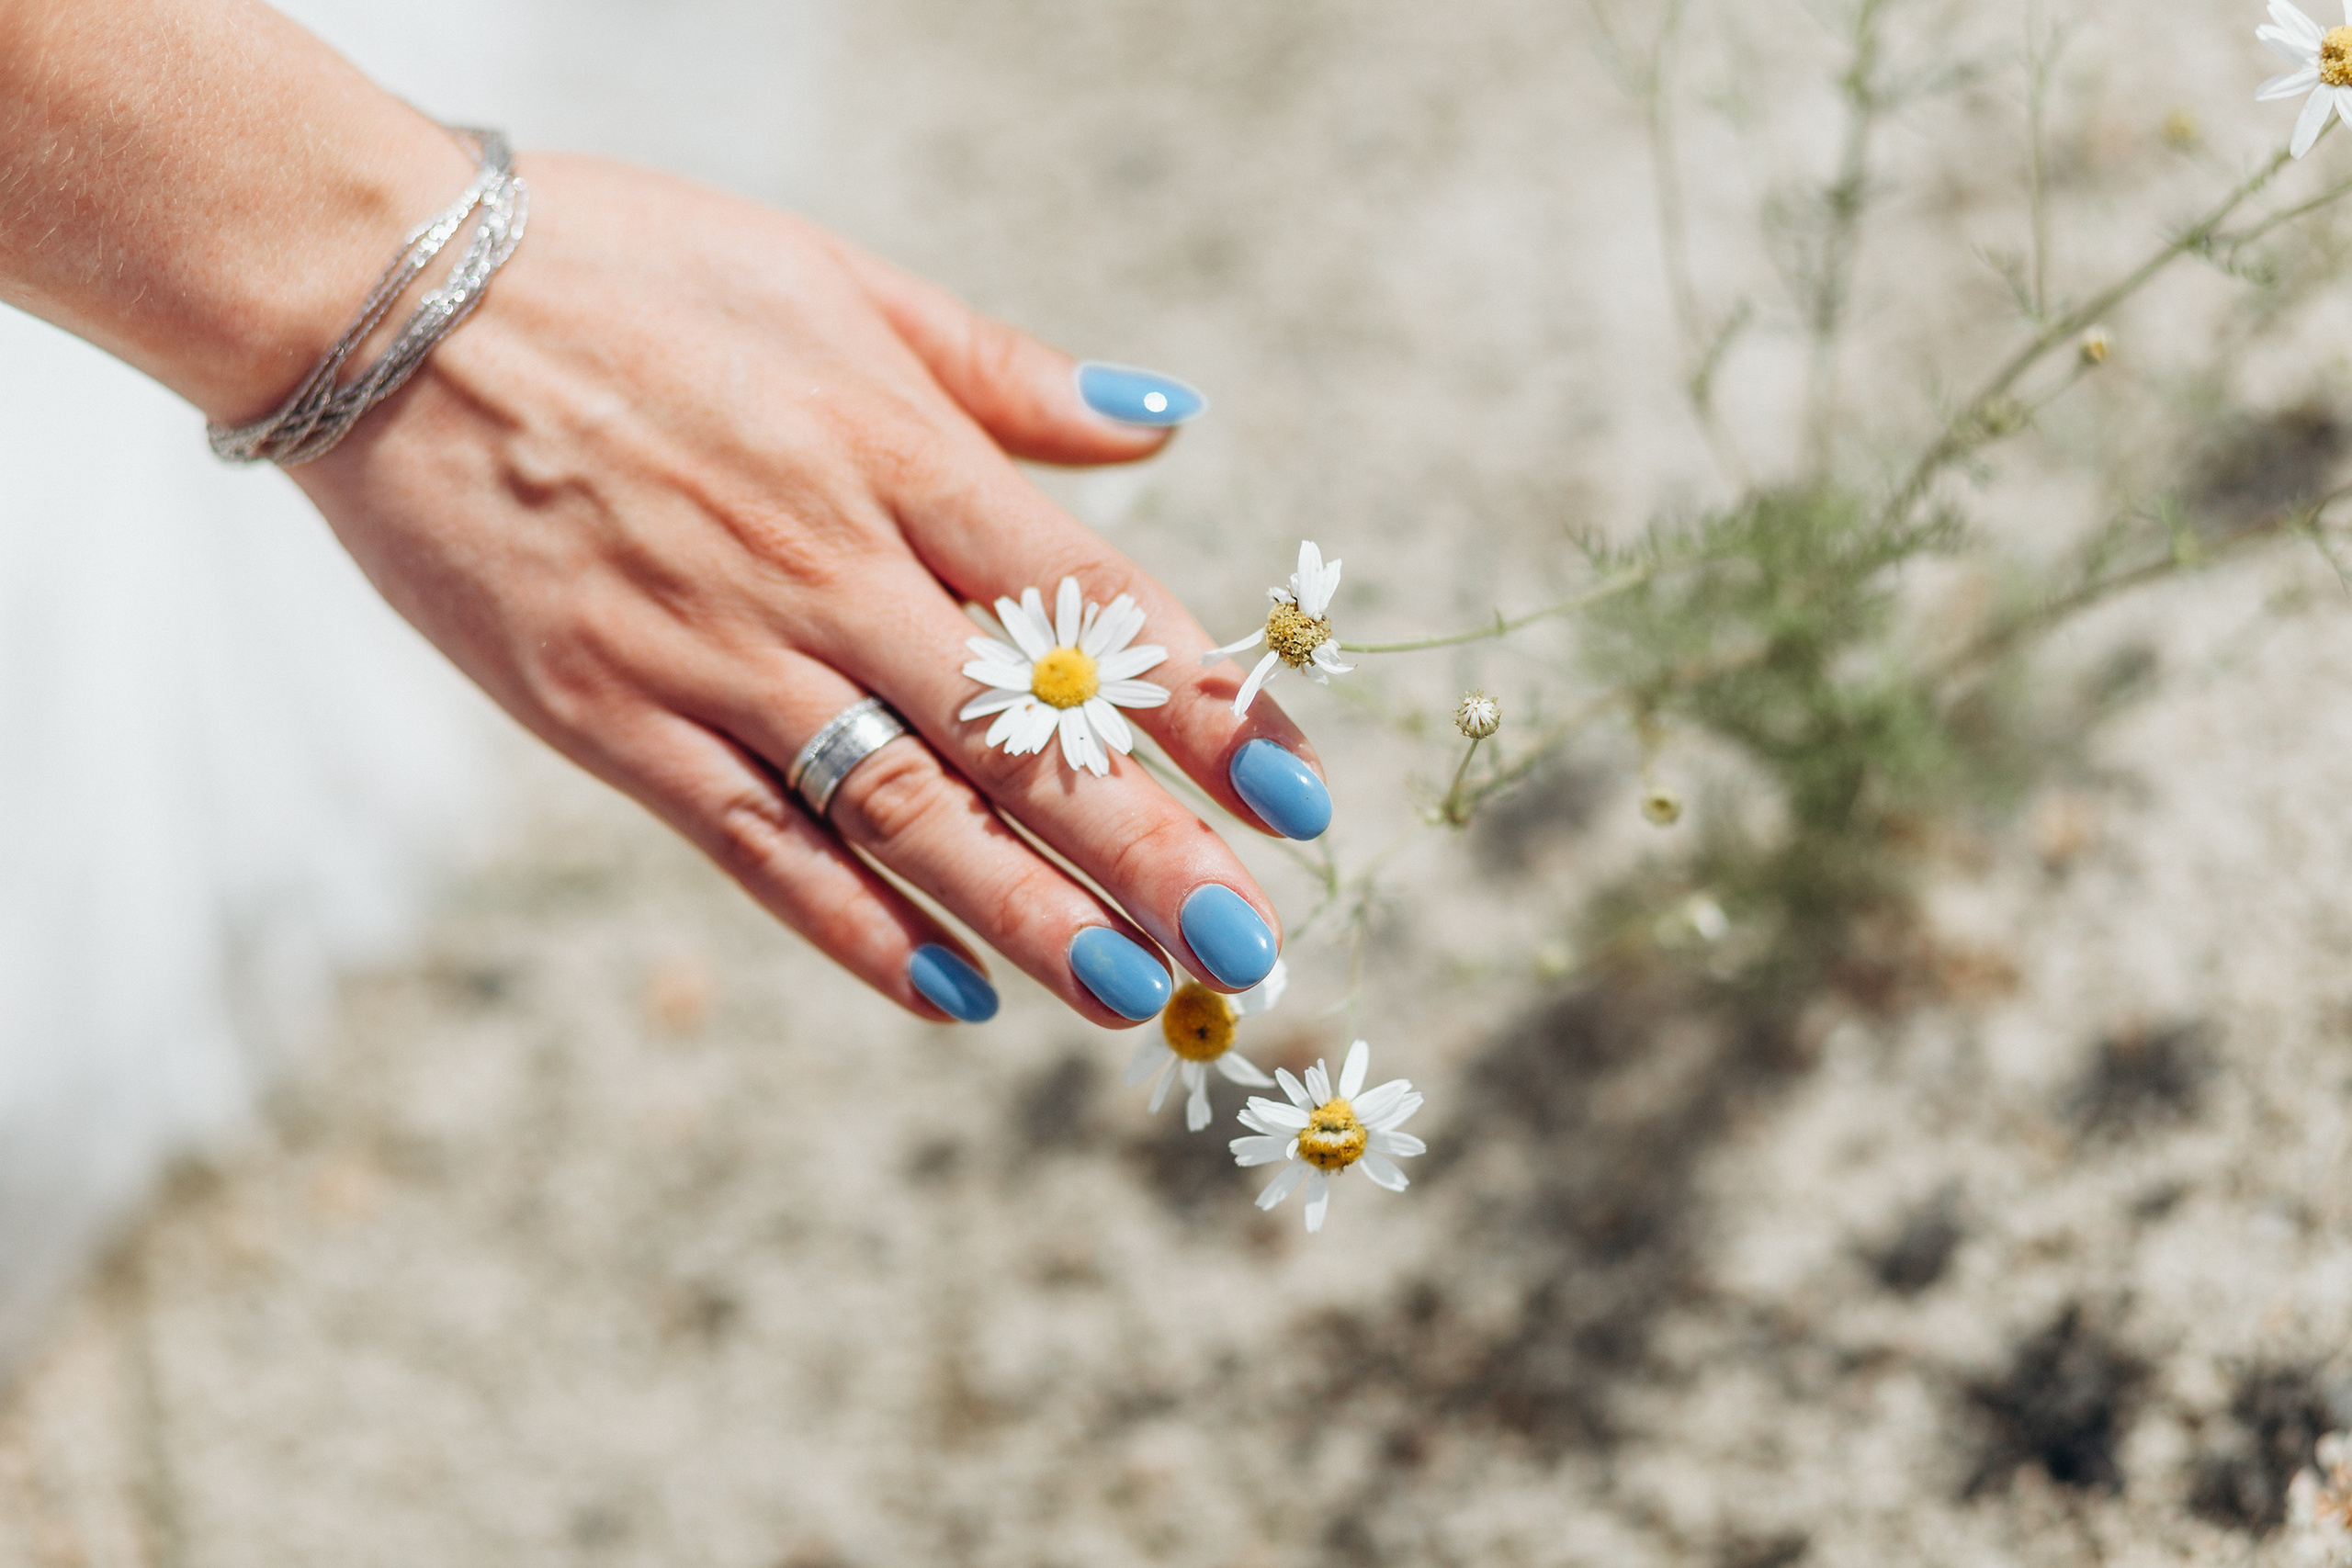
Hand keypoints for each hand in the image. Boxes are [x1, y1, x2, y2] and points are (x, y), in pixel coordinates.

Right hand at [288, 154, 1334, 1025]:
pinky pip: (755, 844)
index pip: (1094, 609)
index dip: (1210, 709)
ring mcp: (719, 653)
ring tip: (1130, 996)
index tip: (1297, 794)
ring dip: (1029, 911)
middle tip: (1246, 945)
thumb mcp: (840, 283)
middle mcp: (830, 568)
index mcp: (902, 456)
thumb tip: (1165, 422)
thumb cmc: (629, 272)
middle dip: (1149, 846)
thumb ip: (1006, 372)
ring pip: (907, 810)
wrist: (390, 296)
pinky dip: (851, 925)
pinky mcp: (611, 719)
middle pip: (1022, 734)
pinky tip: (946, 993)